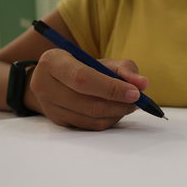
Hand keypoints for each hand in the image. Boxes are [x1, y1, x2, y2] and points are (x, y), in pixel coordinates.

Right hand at [24, 48, 147, 130]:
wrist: (53, 79)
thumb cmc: (82, 67)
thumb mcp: (101, 61)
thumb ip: (124, 69)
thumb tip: (142, 84)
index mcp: (53, 62)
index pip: (83, 79)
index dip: (111, 88)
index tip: (135, 93)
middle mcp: (45, 85)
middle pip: (88, 103)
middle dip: (118, 104)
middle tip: (137, 101)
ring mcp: (50, 107)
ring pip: (90, 118)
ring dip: (116, 114)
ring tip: (128, 105)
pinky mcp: (58, 121)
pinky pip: (89, 126)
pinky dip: (108, 120)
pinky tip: (116, 111)